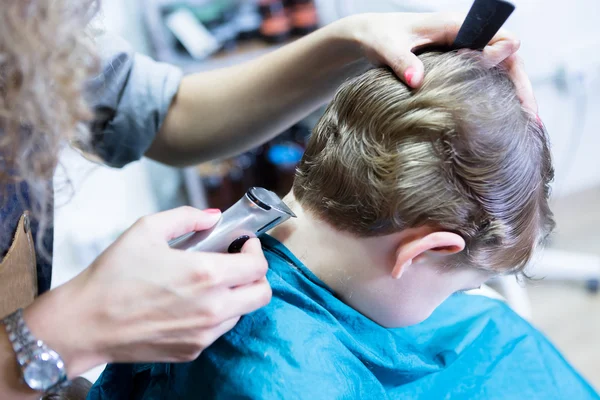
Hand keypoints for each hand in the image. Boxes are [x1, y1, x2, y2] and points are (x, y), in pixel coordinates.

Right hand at [24, 207, 270, 376]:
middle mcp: (213, 307)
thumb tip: (213, 217)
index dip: (255, 251)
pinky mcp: (193, 351)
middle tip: (237, 264)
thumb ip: (187, 217)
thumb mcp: (147, 229)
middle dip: (256, 275)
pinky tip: (192, 303)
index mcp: (206, 274)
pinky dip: (216, 315)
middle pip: (262, 294)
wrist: (85, 323)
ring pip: (243, 313)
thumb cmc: (113, 275)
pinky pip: (219, 331)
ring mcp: (204, 334)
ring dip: (236, 295)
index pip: (258, 266)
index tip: (243, 244)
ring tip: (209, 283)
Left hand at [337, 12, 536, 112]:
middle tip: (532, 121)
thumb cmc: (378, 37)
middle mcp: (466, 37)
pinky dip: (497, 98)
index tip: (508, 90)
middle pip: (507, 59)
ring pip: (499, 71)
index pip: (497, 40)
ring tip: (527, 128)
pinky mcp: (457, 65)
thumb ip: (401, 62)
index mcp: (455, 26)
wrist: (369, 35)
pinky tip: (504, 122)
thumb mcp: (386, 48)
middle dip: (521, 88)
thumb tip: (417, 82)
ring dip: (514, 96)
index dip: (506, 65)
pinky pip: (485, 79)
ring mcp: (464, 51)